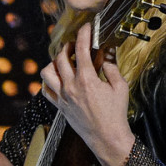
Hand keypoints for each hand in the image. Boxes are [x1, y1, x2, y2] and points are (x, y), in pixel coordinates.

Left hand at [39, 20, 134, 165]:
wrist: (107, 137)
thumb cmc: (116, 113)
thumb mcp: (120, 87)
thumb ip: (112, 68)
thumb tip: (107, 54)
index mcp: (86, 79)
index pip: (81, 50)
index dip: (83, 35)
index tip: (86, 27)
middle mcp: (71, 86)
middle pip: (60, 58)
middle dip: (67, 47)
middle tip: (75, 44)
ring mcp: (62, 96)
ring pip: (47, 73)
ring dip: (54, 63)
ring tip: (63, 61)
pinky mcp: (60, 106)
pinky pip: (46, 90)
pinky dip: (48, 81)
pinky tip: (57, 78)